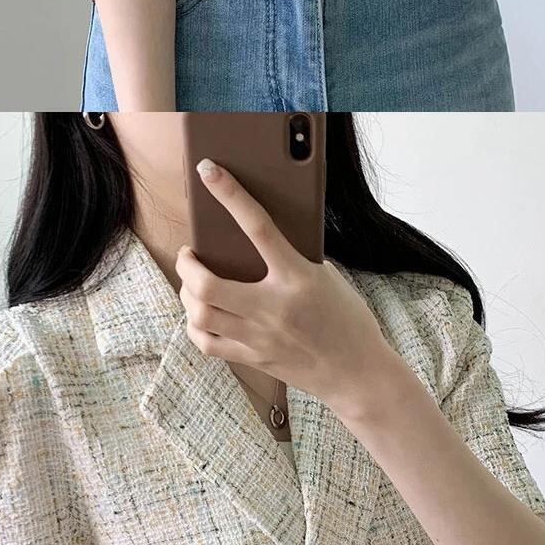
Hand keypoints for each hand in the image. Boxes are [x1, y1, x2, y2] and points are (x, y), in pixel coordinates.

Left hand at [178, 158, 387, 425]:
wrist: (358, 373)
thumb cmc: (347, 318)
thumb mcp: (328, 276)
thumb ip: (294, 258)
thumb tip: (257, 236)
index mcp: (298, 277)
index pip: (258, 226)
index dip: (230, 195)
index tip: (209, 171)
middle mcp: (273, 307)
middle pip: (208, 284)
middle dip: (186, 264)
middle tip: (187, 253)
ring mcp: (260, 337)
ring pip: (201, 315)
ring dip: (187, 293)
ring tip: (191, 282)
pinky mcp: (254, 359)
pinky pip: (209, 343)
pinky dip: (196, 326)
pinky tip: (200, 314)